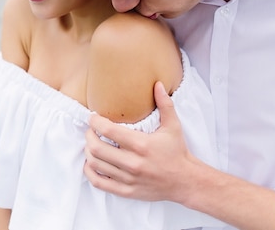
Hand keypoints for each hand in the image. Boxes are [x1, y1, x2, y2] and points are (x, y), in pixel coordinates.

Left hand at [83, 81, 198, 203]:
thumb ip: (165, 104)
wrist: (185, 181)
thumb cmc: (177, 152)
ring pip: (95, 165)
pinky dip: (90, 172)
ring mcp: (129, 179)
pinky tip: (91, 163)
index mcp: (142, 145)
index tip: (93, 117)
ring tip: (91, 144)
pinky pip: (99, 183)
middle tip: (90, 130)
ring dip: (88, 152)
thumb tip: (158, 84)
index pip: (109, 131)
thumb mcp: (173, 126)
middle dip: (89, 136)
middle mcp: (133, 163)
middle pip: (97, 148)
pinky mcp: (127, 191)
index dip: (95, 122)